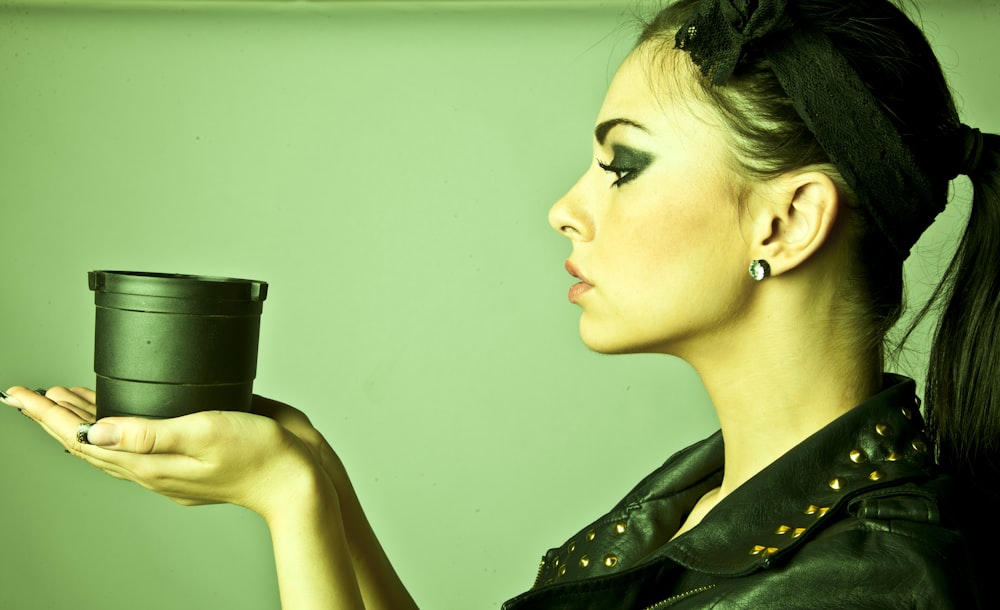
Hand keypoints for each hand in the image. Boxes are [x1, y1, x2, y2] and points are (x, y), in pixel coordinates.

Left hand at [2, 386, 322, 520]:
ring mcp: (172, 466)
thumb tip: (93, 430)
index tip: (19, 395)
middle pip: (90, 442)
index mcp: (151, 463)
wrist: (296, 478)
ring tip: (61, 399)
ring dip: (83, 420)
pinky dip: (118, 424)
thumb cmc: (259, 453)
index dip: (47, 416)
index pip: (83, 438)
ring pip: (113, 443)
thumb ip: (149, 431)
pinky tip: (122, 414)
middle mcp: (156, 467)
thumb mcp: (203, 432)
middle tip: (26, 395)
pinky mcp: (191, 457)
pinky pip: (140, 442)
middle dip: (55, 417)